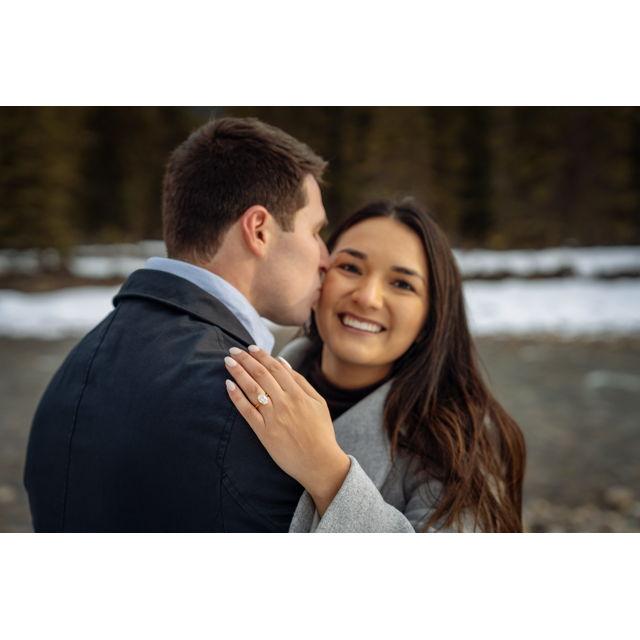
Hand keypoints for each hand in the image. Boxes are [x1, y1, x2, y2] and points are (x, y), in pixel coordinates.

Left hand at [223, 345, 350, 514]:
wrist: (319, 462)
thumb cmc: (321, 432)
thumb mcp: (318, 403)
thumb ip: (300, 382)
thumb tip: (283, 362)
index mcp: (298, 394)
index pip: (276, 368)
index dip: (261, 356)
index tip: (250, 348)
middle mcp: (285, 403)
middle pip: (261, 374)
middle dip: (245, 360)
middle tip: (233, 350)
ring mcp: (273, 417)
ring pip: (252, 389)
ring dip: (239, 372)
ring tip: (228, 361)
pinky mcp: (264, 433)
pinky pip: (247, 411)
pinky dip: (237, 397)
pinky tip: (228, 385)